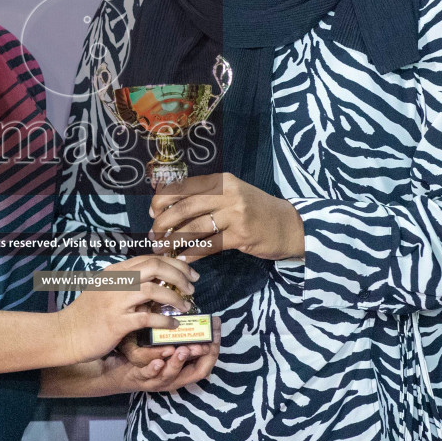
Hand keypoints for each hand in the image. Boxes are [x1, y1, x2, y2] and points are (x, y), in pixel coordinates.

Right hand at [53, 255, 195, 363]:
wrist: (64, 335)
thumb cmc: (86, 315)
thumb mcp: (104, 290)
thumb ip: (126, 283)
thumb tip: (154, 281)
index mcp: (115, 271)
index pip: (150, 258)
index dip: (174, 263)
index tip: (188, 273)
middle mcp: (116, 282)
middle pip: (155, 266)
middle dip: (179, 274)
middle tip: (192, 286)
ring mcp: (115, 301)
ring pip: (153, 289)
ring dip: (175, 297)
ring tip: (185, 306)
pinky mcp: (116, 322)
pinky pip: (147, 317)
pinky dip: (164, 320)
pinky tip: (173, 324)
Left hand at [103, 316, 221, 393]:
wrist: (113, 370)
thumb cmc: (141, 354)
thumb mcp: (162, 343)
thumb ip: (175, 332)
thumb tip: (184, 304)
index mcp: (183, 368)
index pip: (206, 360)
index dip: (214, 345)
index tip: (216, 327)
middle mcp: (174, 377)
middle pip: (198, 372)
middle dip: (203, 356)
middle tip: (205, 342)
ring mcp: (157, 380)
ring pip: (173, 375)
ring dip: (178, 363)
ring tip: (182, 350)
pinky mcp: (139, 379)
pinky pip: (148, 375)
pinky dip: (154, 368)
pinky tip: (157, 360)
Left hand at [149, 172, 304, 262]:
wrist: (288, 225)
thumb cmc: (255, 211)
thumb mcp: (231, 196)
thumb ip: (205, 199)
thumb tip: (169, 210)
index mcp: (221, 181)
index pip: (183, 187)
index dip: (162, 201)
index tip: (153, 214)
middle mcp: (227, 193)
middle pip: (184, 207)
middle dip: (163, 224)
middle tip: (154, 237)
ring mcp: (235, 214)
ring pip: (194, 228)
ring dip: (175, 241)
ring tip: (164, 250)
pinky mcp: (241, 235)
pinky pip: (209, 246)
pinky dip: (192, 254)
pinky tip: (183, 259)